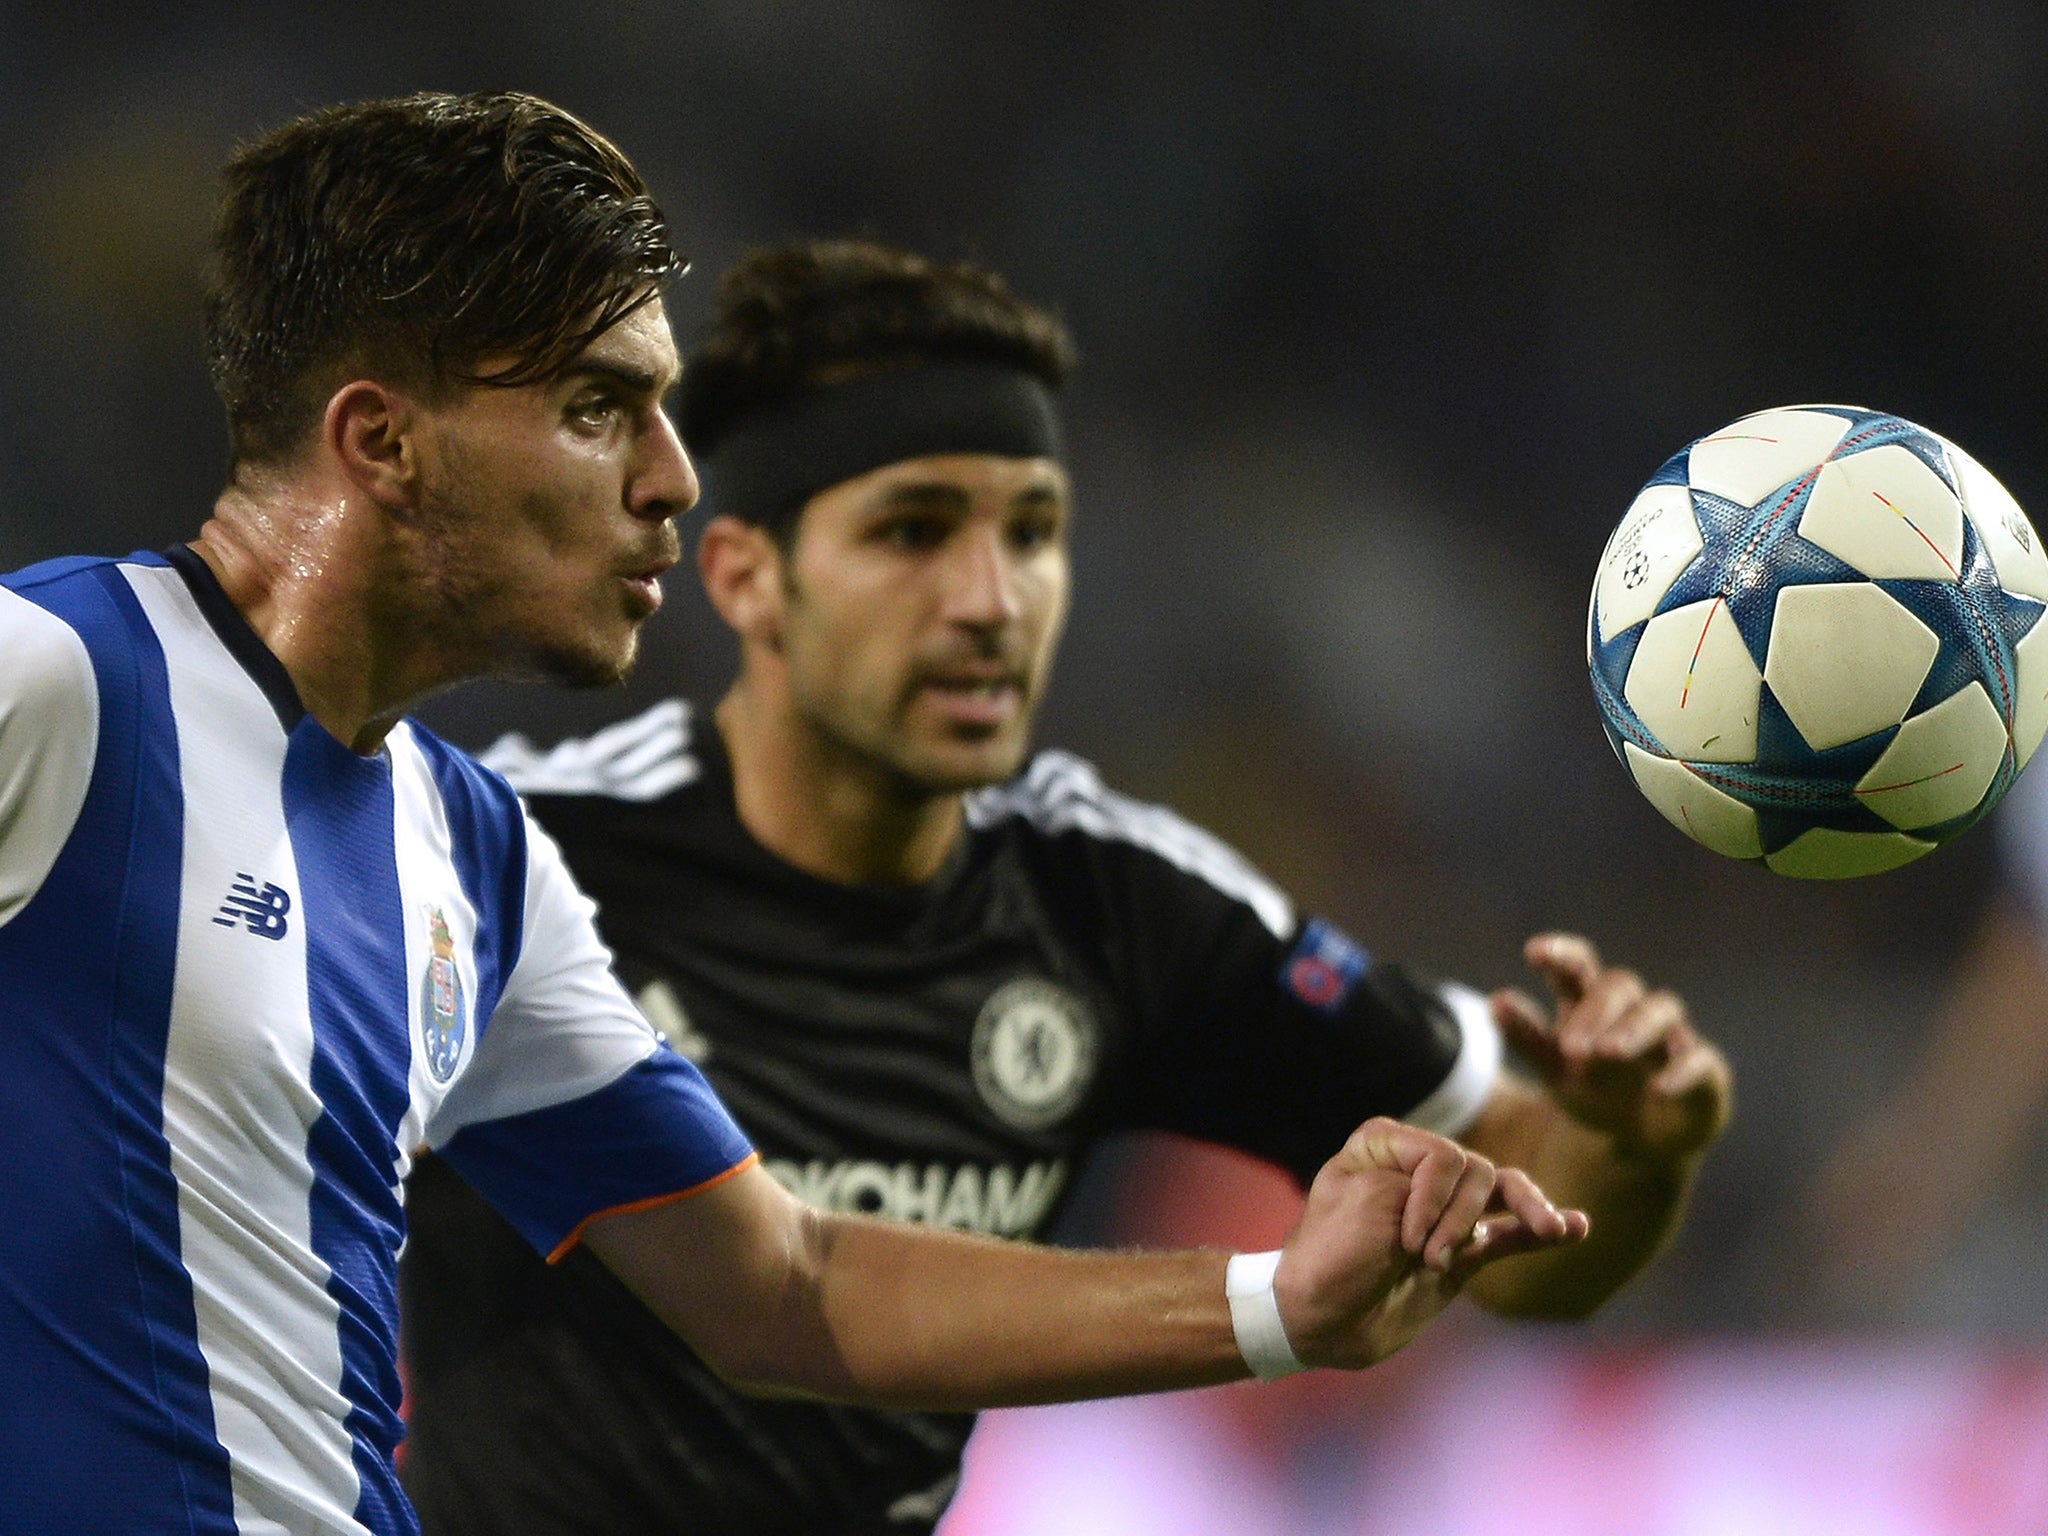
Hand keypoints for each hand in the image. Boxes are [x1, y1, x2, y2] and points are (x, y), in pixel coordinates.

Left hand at [1273, 1117, 1588, 1368]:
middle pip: (1475, 1173)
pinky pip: (1513, 1234)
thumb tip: (1486, 1212)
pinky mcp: (1465, 1252)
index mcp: (1385, 1145)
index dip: (1433, 1197)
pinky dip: (1543, 1229)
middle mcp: (1418, 1171)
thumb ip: (1429, 1188)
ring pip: (1504, 1194)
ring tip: (1551, 1229)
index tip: (1406, 1239)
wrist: (1320, 1319)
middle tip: (1425, 1258)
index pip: (1442, 1154)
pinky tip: (1577, 1227)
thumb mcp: (1368, 1201)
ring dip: (1527, 1210)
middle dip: (1459, 1218)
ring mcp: (1445, 1212)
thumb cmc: (1329, 1255)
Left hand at [1491, 932, 1731, 1161]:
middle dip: (1595, 1011)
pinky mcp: (1705, 1071)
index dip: (1562, 953)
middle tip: (1571, 1046)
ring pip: (1662, 1009)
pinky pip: (1701, 1060)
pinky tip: (1658, 1088)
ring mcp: (1672, 1037)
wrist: (1637, 1140)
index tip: (1534, 952)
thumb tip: (1495, 1001)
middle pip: (1620, 986)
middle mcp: (1633, 1010)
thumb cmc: (1593, 1089)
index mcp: (1591, 1002)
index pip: (1580, 964)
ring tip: (1608, 1052)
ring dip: (1634, 1028)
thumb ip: (1525, 1037)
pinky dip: (1682, 1070)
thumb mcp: (1552, 1068)